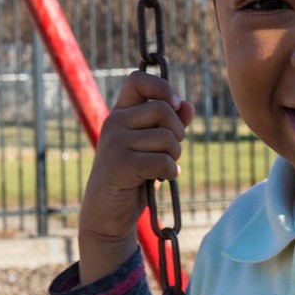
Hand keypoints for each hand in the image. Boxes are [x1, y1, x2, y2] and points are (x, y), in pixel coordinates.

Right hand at [78, 71, 194, 282]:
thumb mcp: (151, 147)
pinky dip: (171, 172)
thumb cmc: (133, 178)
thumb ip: (169, 125)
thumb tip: (188, 106)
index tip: (174, 104)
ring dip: (174, 156)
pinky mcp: (119, 166)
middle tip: (171, 152)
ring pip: (166, 137)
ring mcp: (114, 144)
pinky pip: (161, 161)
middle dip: (178, 132)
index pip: (137, 80)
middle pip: (163, 110)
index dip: (161, 87)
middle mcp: (114, 123)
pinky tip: (164, 179)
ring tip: (164, 168)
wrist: (107, 214)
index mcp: (120, 114)